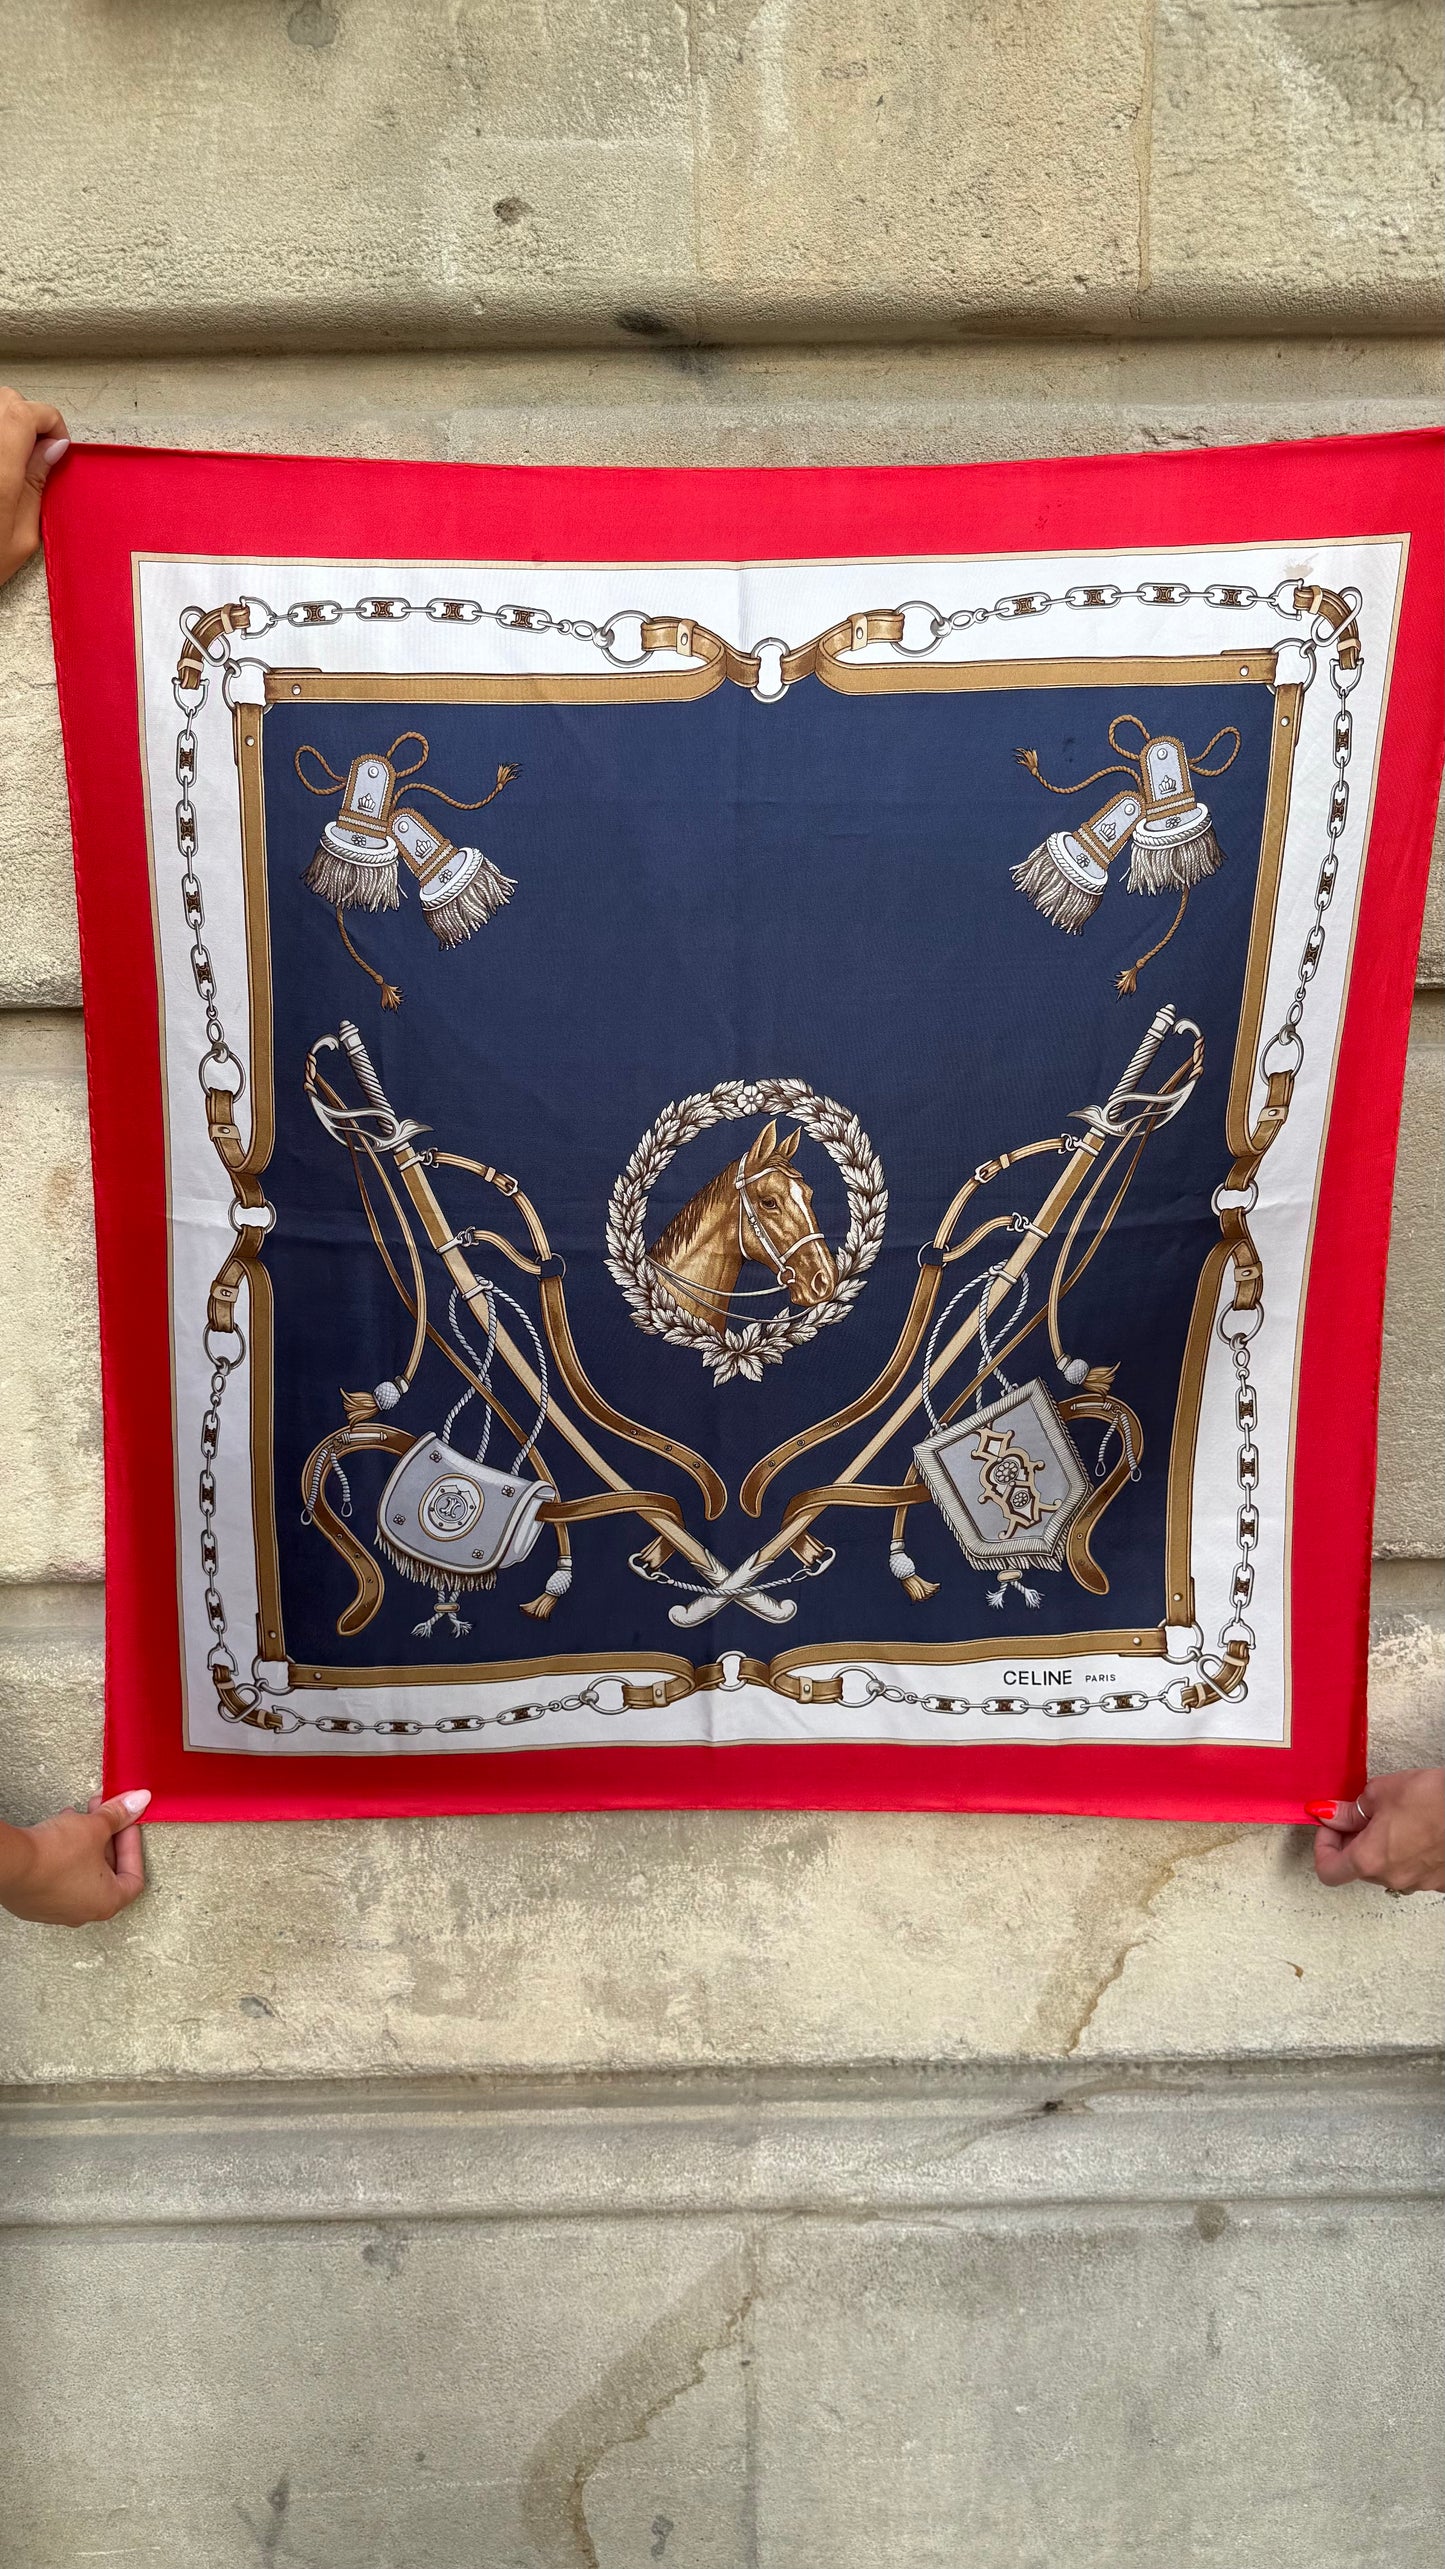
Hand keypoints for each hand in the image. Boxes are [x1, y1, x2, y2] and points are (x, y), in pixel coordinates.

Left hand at [0, 385, 70, 586]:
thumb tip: (51, 450)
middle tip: (37, 452)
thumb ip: (36, 484)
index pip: (27, 413)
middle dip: (28, 418)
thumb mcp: (20, 536)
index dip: (50, 421)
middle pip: (5, 401)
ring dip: (6, 425)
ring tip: (14, 459)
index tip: (57, 445)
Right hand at [0, 1789, 149, 1924]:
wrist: (10, 1863)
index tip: (127, 1825)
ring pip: (82, 1872)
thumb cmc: (53, 1857)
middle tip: (105, 1815)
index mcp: (106, 1902)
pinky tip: (58, 1833)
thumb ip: (120, 1815)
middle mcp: (83, 1912)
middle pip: (108, 1873)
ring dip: (86, 1843)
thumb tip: (138, 1803)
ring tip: (78, 1819)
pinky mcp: (35, 1902)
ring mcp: (57, 1910)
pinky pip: (59, 1876)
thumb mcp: (95, 1827)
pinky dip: (65, 1855)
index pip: (134, 1876)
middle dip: (108, 1838)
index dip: (133, 1845)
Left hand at [1308, 1769, 1444, 1893]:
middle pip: (1358, 1870)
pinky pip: (1413, 1870)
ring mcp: (1420, 1883)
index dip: (1324, 1847)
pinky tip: (1417, 1830)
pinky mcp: (1440, 1881)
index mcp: (1370, 1860)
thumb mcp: (1380, 1793)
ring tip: (1394, 1819)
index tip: (1331, 1826)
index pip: (1329, 1872)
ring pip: (1387, 1870)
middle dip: (1353, 1843)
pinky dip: (1407, 1854)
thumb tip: (1331, 1815)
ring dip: (1381, 1849)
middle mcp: (1393, 1879)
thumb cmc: (1433, 1798)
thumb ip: (1350, 1810)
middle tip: (1360, 1816)